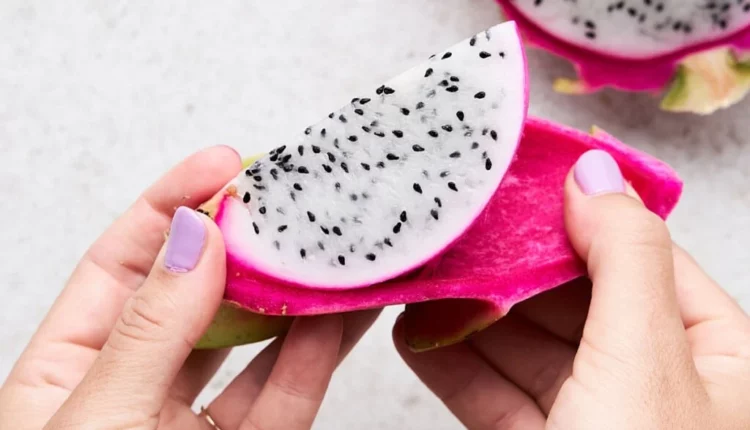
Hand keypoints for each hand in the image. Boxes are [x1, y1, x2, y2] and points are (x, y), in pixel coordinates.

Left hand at [0, 146, 379, 429]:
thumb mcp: (97, 425)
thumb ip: (150, 333)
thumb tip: (193, 236)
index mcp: (67, 370)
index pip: (123, 264)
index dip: (172, 205)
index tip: (224, 164)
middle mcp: (133, 387)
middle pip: (196, 292)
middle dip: (244, 241)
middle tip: (291, 197)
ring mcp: (193, 422)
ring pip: (253, 341)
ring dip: (295, 291)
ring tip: (332, 242)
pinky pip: (286, 390)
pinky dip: (318, 348)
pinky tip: (343, 307)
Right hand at [394, 149, 749, 428]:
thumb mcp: (645, 362)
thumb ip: (622, 258)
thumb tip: (595, 169)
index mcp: (716, 352)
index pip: (640, 253)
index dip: (580, 209)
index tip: (519, 174)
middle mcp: (658, 379)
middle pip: (574, 296)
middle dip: (509, 264)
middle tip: (453, 224)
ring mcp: (598, 417)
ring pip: (529, 347)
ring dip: (472, 314)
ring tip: (423, 272)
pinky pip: (498, 396)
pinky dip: (456, 366)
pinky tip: (416, 335)